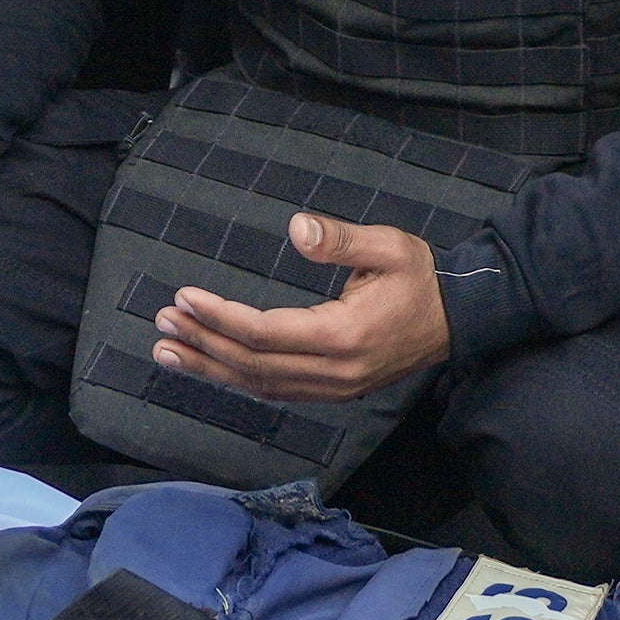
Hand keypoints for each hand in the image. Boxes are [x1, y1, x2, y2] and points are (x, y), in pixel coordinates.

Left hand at [153, 213, 453, 400]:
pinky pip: (274, 391)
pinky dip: (236, 379)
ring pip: (258, 385)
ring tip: (168, 348)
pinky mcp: (332, 391)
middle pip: (252, 365)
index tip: (186, 296)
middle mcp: (334, 372)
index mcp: (344, 335)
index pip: (265, 333)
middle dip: (203, 343)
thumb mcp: (388, 246)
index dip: (220, 317)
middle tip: (163, 321)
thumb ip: (341, 239)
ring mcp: (333, 388)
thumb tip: (297, 228)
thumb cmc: (419, 277)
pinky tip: (209, 366)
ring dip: (210, 367)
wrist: (456, 319)